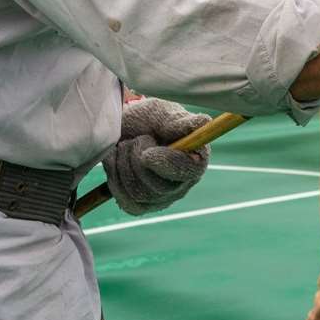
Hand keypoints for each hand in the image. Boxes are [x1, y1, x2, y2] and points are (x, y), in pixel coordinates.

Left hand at [101, 98, 211, 215]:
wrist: (122, 127)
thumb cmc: (147, 119)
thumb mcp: (161, 114)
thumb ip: (179, 121)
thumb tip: (204, 122)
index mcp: (195, 158)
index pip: (190, 170)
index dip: (168, 164)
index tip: (147, 153)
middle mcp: (183, 183)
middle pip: (160, 187)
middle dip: (137, 160)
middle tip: (134, 140)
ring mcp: (162, 198)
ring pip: (139, 194)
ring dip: (123, 166)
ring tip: (124, 147)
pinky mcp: (142, 206)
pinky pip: (127, 202)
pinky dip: (115, 180)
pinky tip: (116, 162)